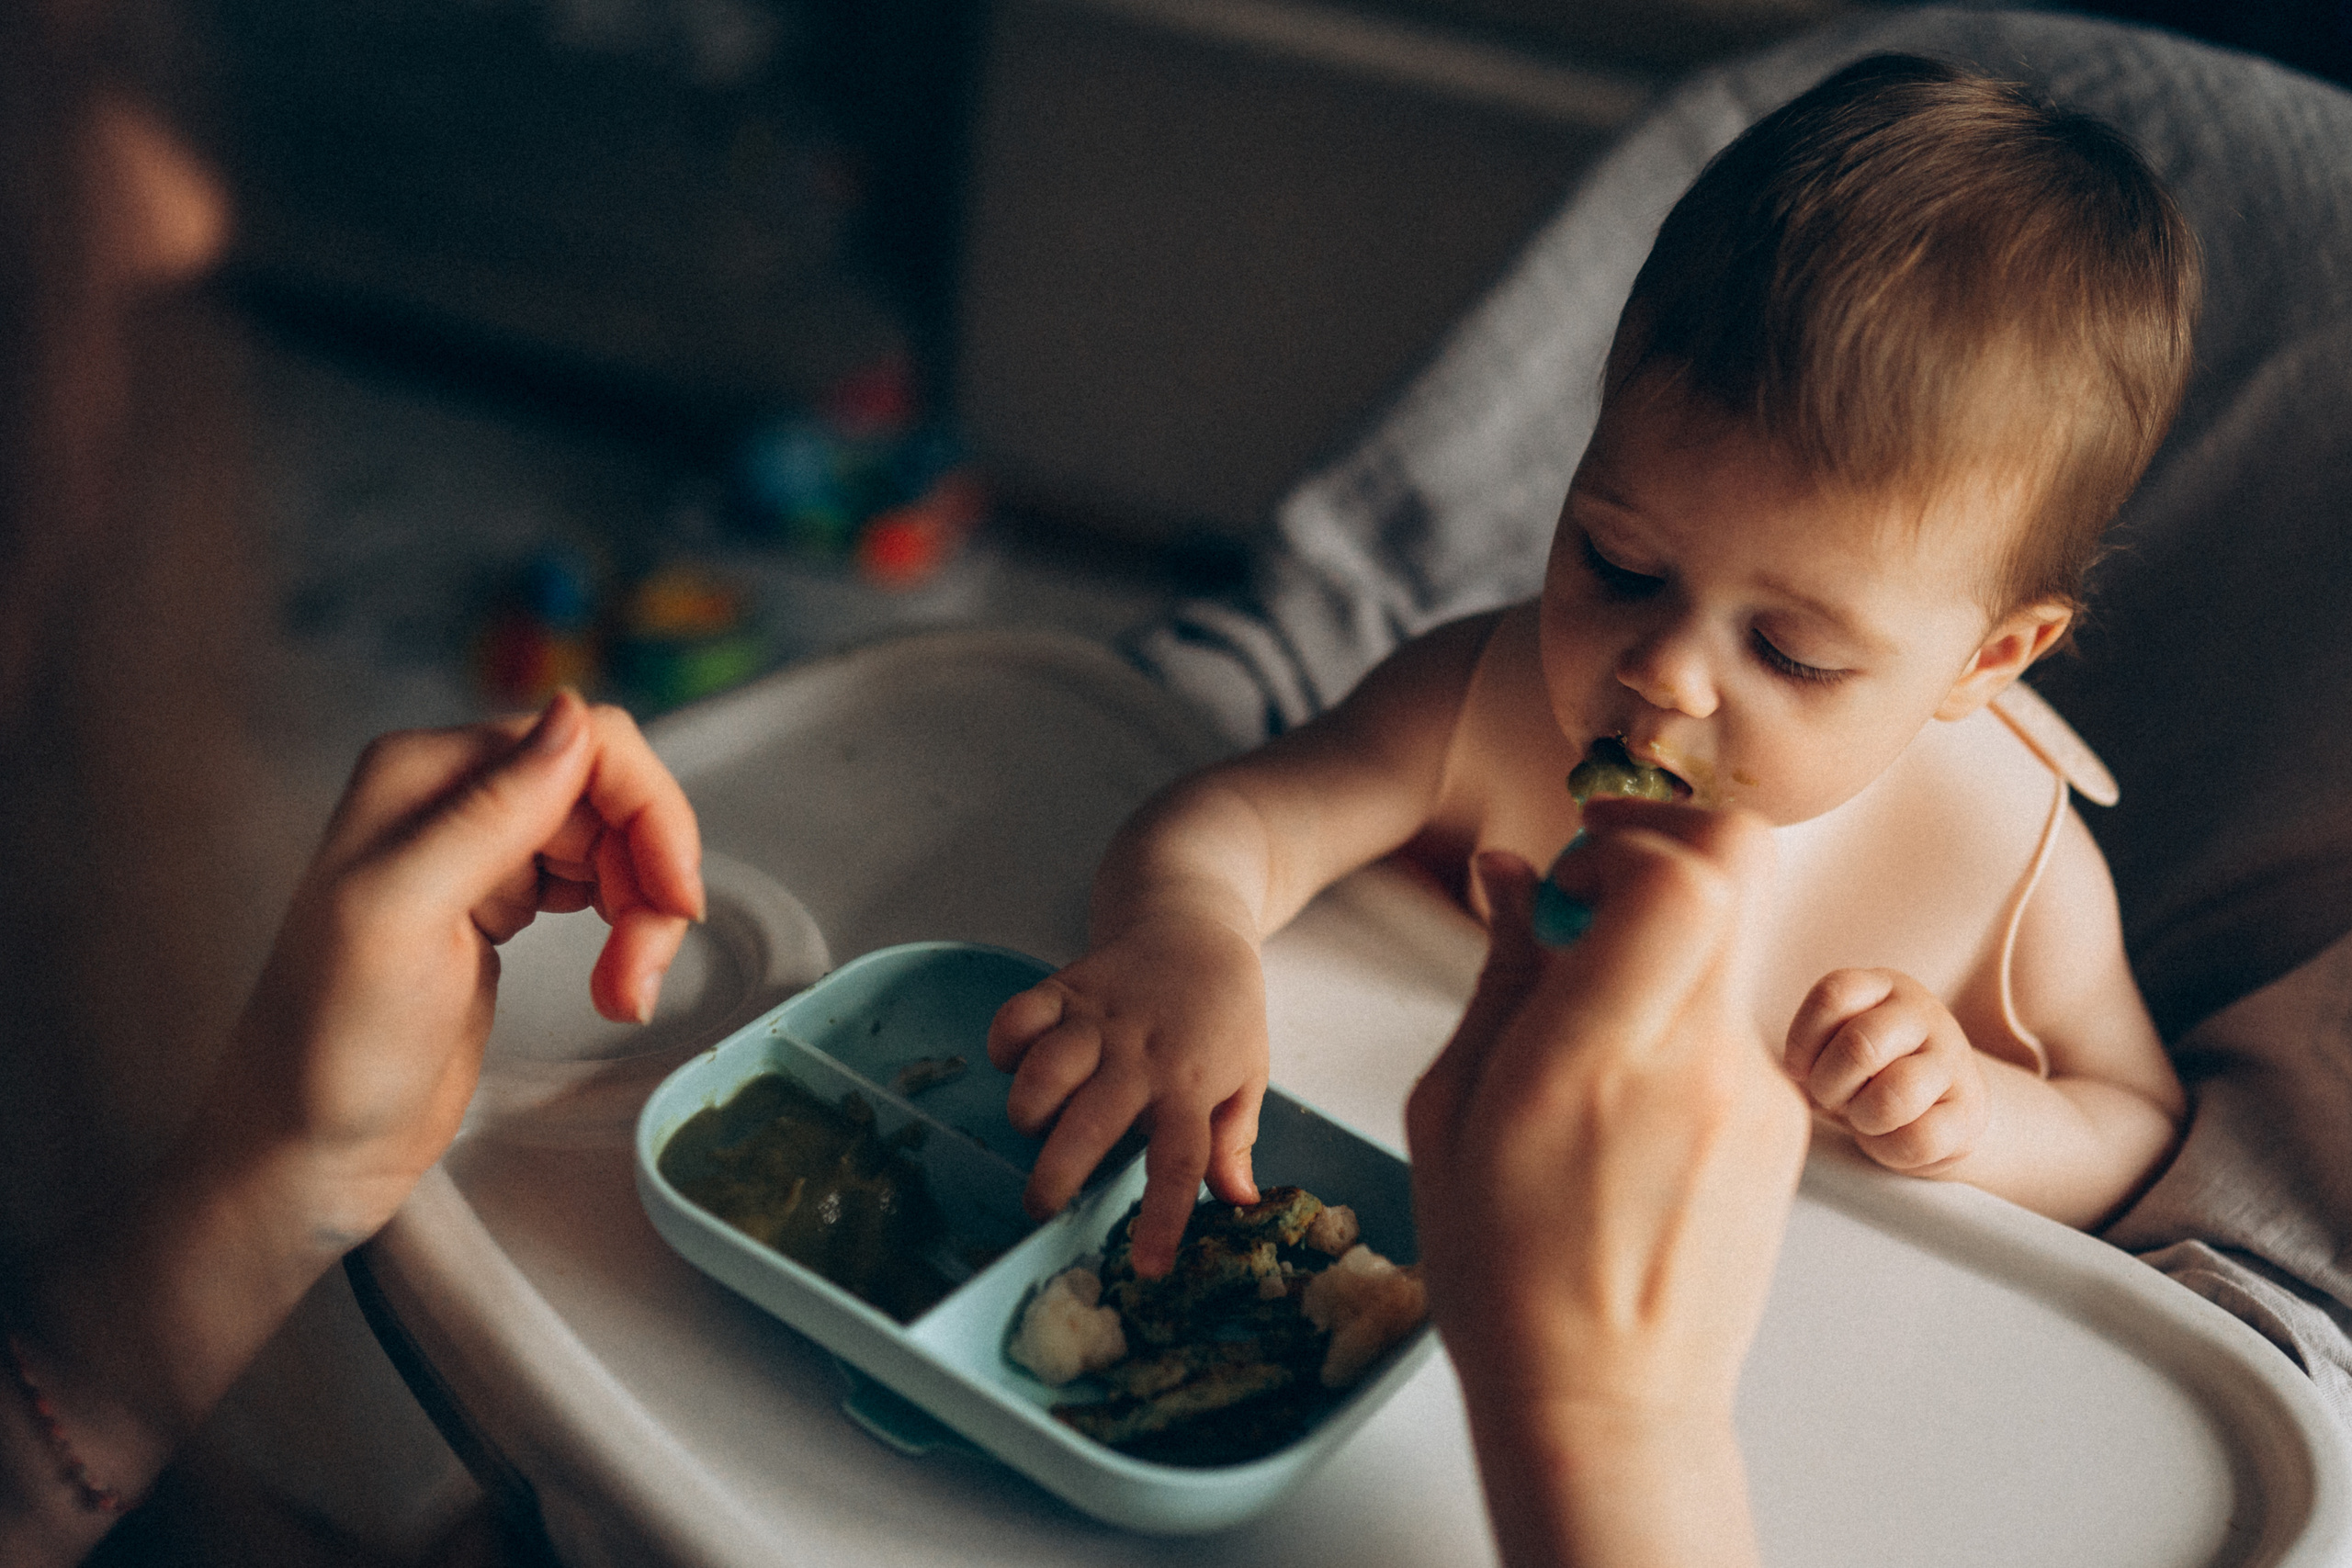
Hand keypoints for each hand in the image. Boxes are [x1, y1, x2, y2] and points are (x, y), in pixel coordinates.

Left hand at [220, 690, 703, 1241]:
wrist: (310, 1149)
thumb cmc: (332, 1049)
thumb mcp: (405, 918)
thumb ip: (491, 812)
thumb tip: (576, 716)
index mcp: (425, 774)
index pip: (585, 744)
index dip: (649, 815)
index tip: (675, 900)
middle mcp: (455, 796)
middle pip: (613, 794)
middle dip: (649, 877)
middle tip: (642, 969)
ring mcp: (481, 849)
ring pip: (617, 842)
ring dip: (643, 915)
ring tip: (626, 992)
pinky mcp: (503, 901)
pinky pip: (600, 883)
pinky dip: (626, 932)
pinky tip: (614, 985)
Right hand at [986, 911, 1266, 1277]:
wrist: (1194, 924)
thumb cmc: (1223, 1012)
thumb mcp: (1249, 1075)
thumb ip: (1235, 1140)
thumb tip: (1238, 1202)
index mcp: (1191, 1085)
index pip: (1180, 1162)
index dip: (1163, 1219)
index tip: (1148, 1268)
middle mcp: (1141, 1056)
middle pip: (1092, 1124)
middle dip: (1057, 1175)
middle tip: (1042, 1207)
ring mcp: (1097, 1020)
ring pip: (1044, 1072)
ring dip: (1030, 1109)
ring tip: (1036, 1127)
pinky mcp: (1062, 988)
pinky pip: (1018, 1017)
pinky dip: (1006, 1045)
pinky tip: (1016, 1061)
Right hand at [1408, 802, 1804, 1425]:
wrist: (1606, 1400)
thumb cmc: (1503, 1270)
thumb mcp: (1454, 1112)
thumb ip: (1498, 978)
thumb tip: (1510, 873)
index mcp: (1596, 1058)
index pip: (1682, 877)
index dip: (1629, 842)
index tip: (1571, 875)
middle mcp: (1696, 1062)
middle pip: (1739, 873)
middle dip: (1667, 848)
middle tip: (1599, 891)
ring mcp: (1756, 1095)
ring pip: (1732, 948)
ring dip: (1665, 946)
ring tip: (1590, 1030)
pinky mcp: (1787, 1126)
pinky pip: (1735, 1024)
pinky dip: (1681, 1021)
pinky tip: (1626, 1099)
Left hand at [1783, 968, 1987, 1174]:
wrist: (1937, 1107)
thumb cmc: (1866, 1072)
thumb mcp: (1834, 1043)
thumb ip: (1806, 1044)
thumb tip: (1765, 1074)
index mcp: (1881, 986)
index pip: (1833, 995)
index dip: (1802, 1041)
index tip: (1798, 1069)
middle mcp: (1922, 1014)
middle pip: (1861, 1044)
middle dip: (1828, 1085)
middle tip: (1829, 1098)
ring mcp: (1953, 1060)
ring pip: (1895, 1093)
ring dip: (1862, 1117)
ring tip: (1860, 1117)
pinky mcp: (1971, 1111)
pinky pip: (1920, 1138)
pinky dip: (1889, 1149)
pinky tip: (1886, 1138)